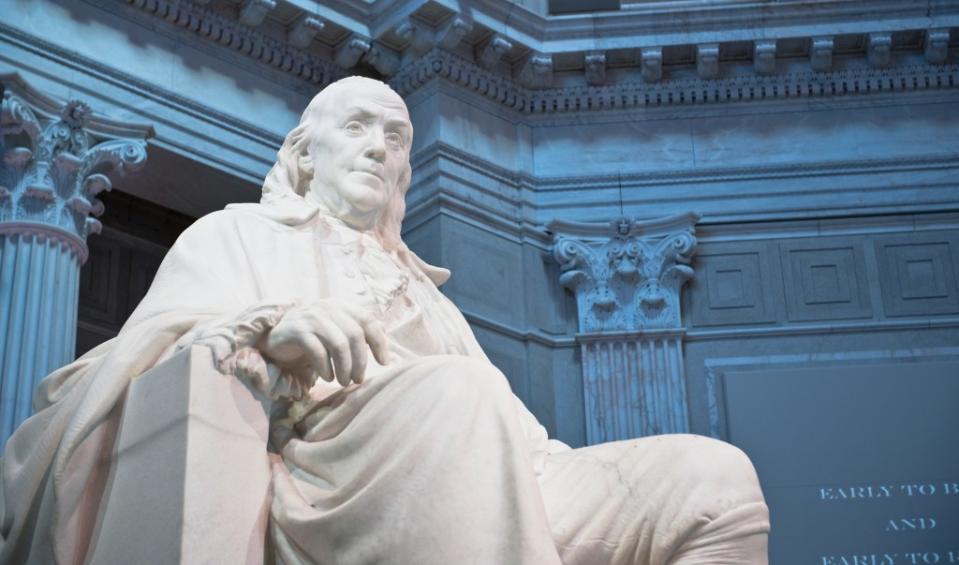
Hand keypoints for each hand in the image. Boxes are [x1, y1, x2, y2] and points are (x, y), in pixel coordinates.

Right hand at [258, 301, 389, 386]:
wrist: (276, 336)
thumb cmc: (313, 337)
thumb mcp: (337, 331)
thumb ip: (358, 333)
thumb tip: (385, 346)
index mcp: (341, 306)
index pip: (367, 320)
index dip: (379, 342)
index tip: (384, 363)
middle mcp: (328, 308)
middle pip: (355, 335)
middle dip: (360, 361)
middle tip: (358, 379)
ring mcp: (311, 317)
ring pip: (339, 344)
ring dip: (344, 367)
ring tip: (344, 381)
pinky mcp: (297, 330)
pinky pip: (318, 351)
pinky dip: (325, 368)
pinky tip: (327, 377)